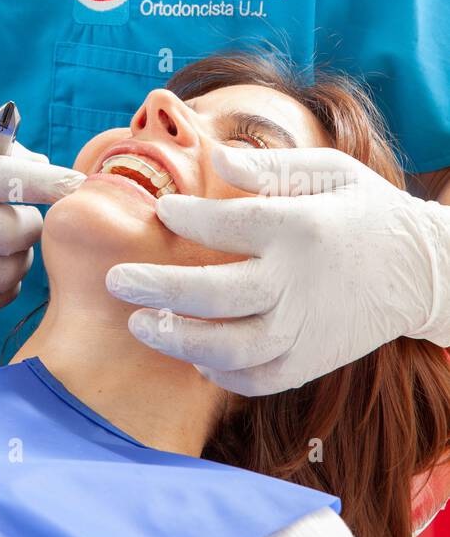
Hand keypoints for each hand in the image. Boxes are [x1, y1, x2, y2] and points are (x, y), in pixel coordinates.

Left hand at [106, 144, 449, 395]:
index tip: (160, 212)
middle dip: (159, 289)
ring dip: (179, 340)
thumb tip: (214, 157)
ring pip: (232, 348)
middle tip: (116, 281)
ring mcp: (305, 329)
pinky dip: (221, 374)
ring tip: (140, 324)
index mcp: (301, 227)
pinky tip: (191, 356)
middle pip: (218, 294)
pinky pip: (257, 379)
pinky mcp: (311, 362)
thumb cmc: (363, 210)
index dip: (188, 219)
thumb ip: (269, 166)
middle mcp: (299, 283)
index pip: (231, 226)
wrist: (421, 269)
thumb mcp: (329, 169)